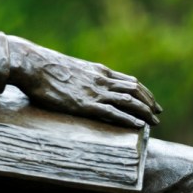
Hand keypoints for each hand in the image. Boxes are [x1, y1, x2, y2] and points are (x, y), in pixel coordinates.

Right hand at [7, 37, 161, 127]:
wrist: (34, 65)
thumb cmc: (44, 67)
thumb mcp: (70, 68)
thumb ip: (80, 76)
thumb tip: (79, 84)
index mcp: (98, 71)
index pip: (128, 81)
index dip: (143, 92)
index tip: (151, 101)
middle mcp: (101, 80)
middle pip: (135, 91)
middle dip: (149, 103)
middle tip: (158, 114)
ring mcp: (95, 92)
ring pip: (129, 102)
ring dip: (145, 112)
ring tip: (155, 123)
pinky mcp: (86, 104)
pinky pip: (114, 113)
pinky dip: (129, 119)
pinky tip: (139, 127)